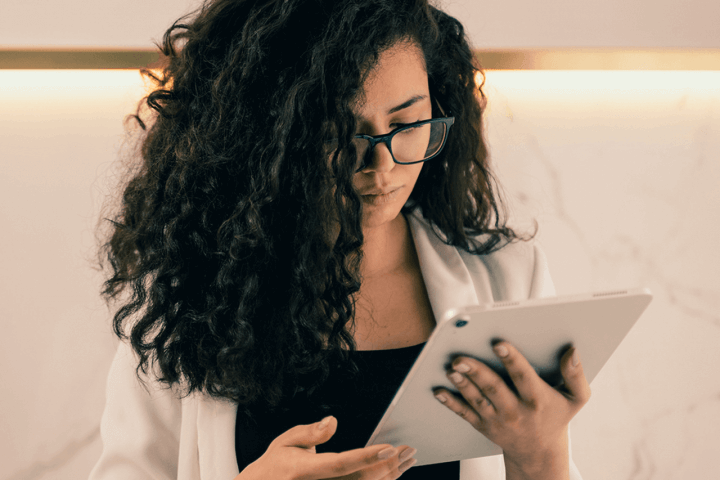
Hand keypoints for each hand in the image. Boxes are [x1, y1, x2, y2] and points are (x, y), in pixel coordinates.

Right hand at [237, 416, 416, 479]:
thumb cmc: (276, 466)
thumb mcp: (285, 441)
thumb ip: (310, 433)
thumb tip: (332, 421)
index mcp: (306, 470)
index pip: (342, 463)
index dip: (368, 458)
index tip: (389, 448)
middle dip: (389, 466)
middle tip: (408, 450)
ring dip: (390, 475)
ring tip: (407, 460)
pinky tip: (392, 474)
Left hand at [433, 341, 589, 478]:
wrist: (539, 453)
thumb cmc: (556, 417)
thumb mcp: (575, 400)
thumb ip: (576, 375)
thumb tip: (572, 351)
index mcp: (537, 399)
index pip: (523, 377)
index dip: (512, 360)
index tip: (499, 344)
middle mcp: (515, 410)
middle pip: (494, 388)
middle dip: (477, 372)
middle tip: (461, 358)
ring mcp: (497, 419)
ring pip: (477, 400)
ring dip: (462, 385)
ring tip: (452, 369)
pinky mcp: (483, 425)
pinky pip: (465, 413)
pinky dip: (451, 402)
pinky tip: (439, 390)